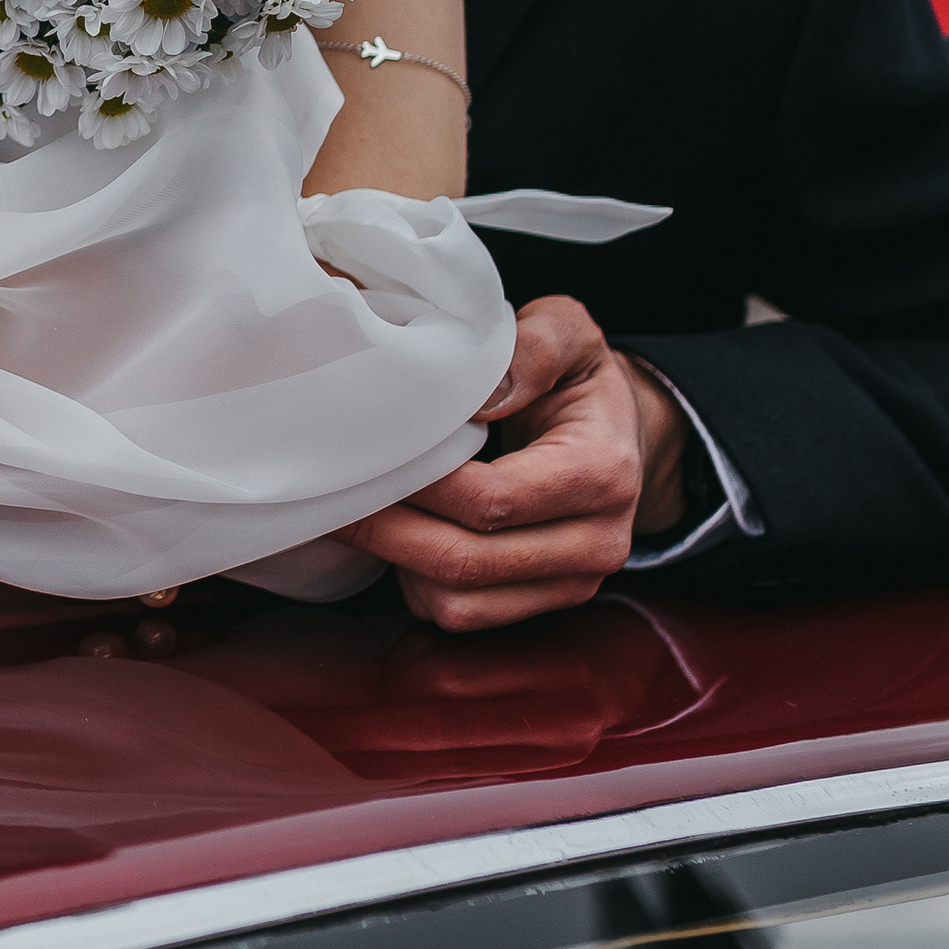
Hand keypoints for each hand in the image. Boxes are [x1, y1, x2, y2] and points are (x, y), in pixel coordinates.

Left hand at [341, 294, 689, 632]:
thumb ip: (536, 347)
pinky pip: (462, 615)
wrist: (616, 433)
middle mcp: (596, 543)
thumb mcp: (569, 333)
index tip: (369, 451)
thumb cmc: (577, 378)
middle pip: (467, 560)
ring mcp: (572, 584)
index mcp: (602, 474)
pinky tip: (399, 533)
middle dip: (387, 529)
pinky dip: (416, 583)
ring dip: (397, 561)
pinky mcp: (544, 603)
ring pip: (459, 601)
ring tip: (360, 509)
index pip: (493, 499)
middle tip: (332, 491)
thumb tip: (483, 394)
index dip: (422, 482)